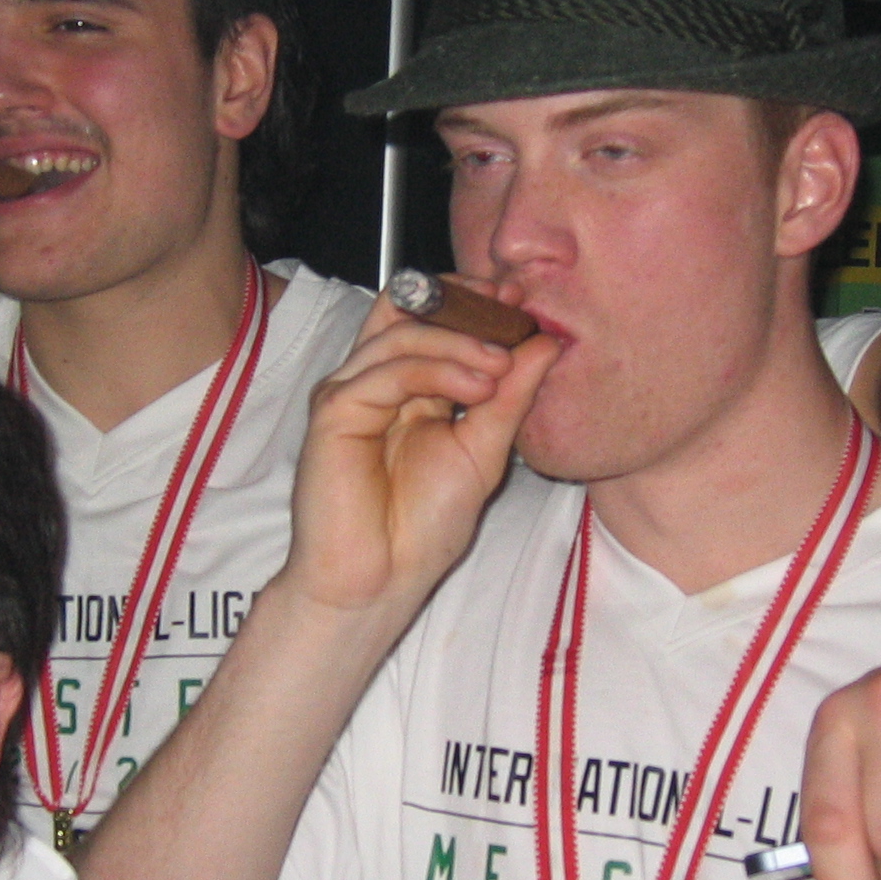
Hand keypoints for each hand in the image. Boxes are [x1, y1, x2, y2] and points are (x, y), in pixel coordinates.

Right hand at [285, 284, 557, 624]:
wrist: (382, 580)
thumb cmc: (422, 527)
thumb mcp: (484, 449)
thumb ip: (510, 395)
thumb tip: (546, 342)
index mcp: (405, 386)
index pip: (429, 315)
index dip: (471, 299)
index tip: (519, 299)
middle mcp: (373, 381)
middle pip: (409, 308)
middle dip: (464, 303)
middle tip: (514, 313)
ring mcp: (350, 392)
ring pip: (403, 334)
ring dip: (461, 344)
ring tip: (501, 369)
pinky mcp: (334, 412)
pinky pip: (388, 371)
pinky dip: (437, 370)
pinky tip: (476, 390)